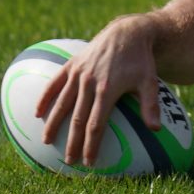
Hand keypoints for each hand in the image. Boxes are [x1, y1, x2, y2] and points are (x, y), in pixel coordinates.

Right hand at [36, 17, 162, 166]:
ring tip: (47, 141)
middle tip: (68, 160)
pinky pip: (54, 83)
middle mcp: (89, 83)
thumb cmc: (140, 60)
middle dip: (72, 141)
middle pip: (77, 118)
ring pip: (62, 103)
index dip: (91, 144)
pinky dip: (45, 98)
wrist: (127, 32)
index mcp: (107, 90)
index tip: (88, 161)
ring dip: (53, 123)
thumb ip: (150, 105)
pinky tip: (37, 113)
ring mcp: (78, 73)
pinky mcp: (72, 64)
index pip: (96, 124)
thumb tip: (156, 130)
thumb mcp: (150, 81)